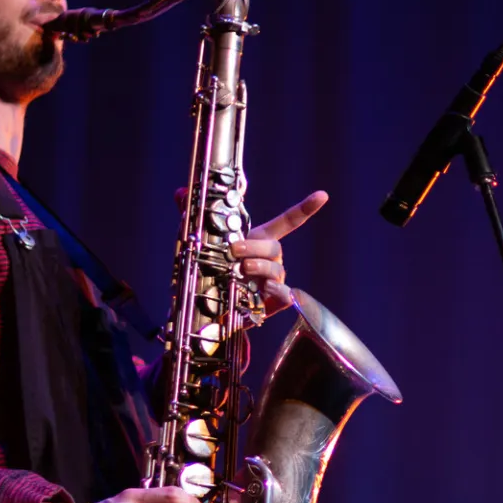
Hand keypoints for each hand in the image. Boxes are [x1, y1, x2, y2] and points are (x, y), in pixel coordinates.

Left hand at [176, 188, 328, 319]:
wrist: (213, 309)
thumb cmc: (214, 272)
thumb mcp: (202, 243)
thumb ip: (191, 216)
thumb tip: (179, 192)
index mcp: (259, 240)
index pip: (288, 222)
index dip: (306, 208)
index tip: (323, 195)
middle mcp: (271, 260)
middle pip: (275, 246)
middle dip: (255, 247)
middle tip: (234, 250)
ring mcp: (274, 281)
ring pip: (276, 269)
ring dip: (258, 267)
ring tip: (240, 270)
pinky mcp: (274, 302)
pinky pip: (284, 294)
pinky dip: (275, 290)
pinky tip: (263, 288)